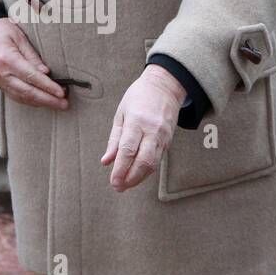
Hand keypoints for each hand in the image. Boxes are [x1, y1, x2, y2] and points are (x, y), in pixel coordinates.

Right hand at [0, 18, 69, 110]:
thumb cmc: (0, 28)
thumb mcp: (19, 36)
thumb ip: (32, 56)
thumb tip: (46, 73)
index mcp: (6, 59)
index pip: (31, 77)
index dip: (48, 87)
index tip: (62, 93)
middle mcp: (0, 73)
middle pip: (27, 92)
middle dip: (48, 100)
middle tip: (64, 104)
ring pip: (21, 97)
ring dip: (40, 102)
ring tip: (57, 104)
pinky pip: (14, 96)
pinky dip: (29, 100)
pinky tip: (41, 101)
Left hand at [101, 65, 184, 191]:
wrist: (164, 86)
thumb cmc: (138, 97)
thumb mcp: (121, 113)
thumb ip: (114, 139)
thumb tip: (106, 161)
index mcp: (137, 121)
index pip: (128, 150)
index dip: (120, 169)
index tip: (113, 182)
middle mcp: (152, 130)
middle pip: (143, 161)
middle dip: (130, 178)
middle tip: (118, 187)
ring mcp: (163, 136)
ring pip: (152, 164)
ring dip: (138, 178)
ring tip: (125, 184)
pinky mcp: (169, 141)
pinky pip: (157, 160)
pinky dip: (146, 170)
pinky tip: (136, 175)